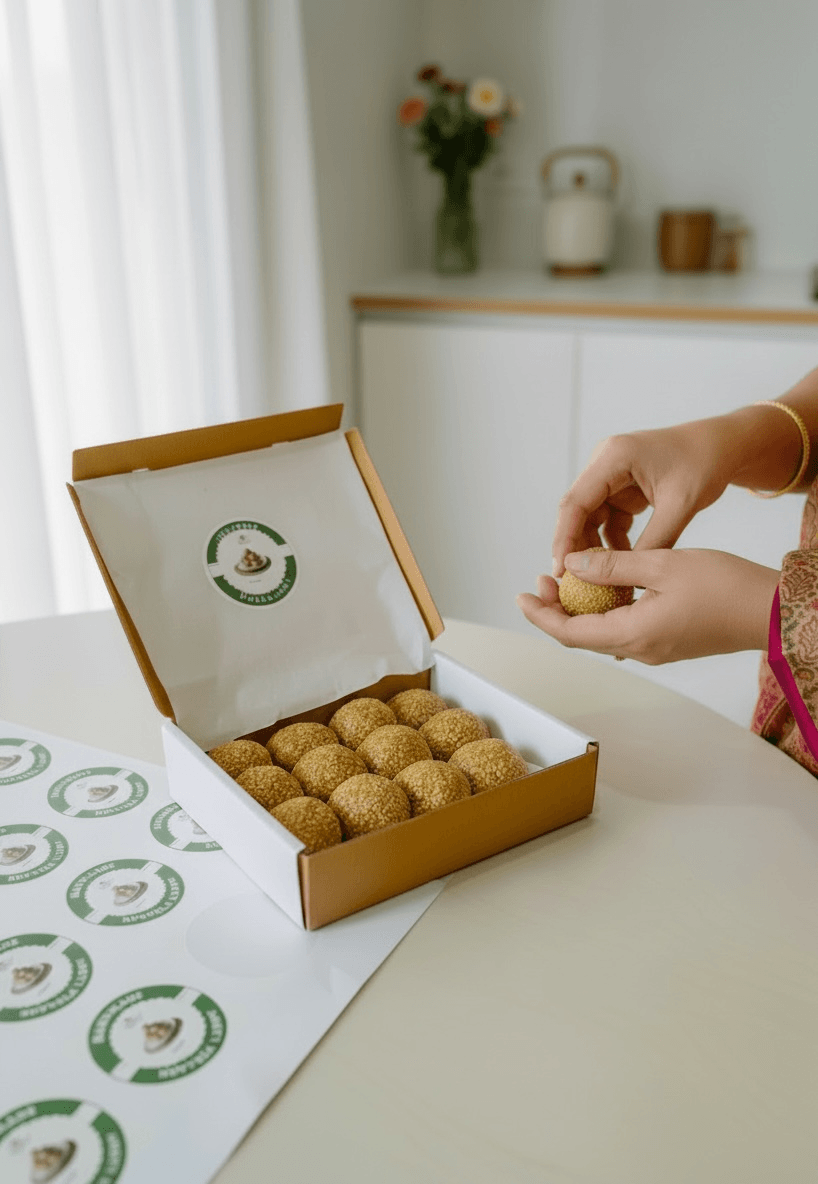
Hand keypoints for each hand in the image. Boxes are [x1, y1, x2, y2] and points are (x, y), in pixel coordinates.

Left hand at [517, 548, 779, 663]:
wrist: (770, 611)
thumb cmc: (723, 586)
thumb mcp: (662, 564)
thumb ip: (613, 566)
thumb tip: (572, 565)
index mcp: (632, 634)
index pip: (569, 632)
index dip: (540, 615)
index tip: (522, 594)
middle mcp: (639, 649)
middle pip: (581, 635)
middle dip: (556, 609)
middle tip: (542, 580)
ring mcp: (654, 648)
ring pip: (602, 631)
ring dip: (581, 608)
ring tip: (569, 577)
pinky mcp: (668, 641)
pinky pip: (624, 628)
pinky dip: (606, 609)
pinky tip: (606, 584)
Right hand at [551, 418, 739, 577]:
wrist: (722, 446)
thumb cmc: (705, 464)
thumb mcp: (681, 505)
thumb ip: (655, 541)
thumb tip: (628, 576)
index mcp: (615, 457)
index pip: (576, 502)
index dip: (564, 538)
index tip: (561, 570)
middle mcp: (605, 462)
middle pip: (577, 511)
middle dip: (576, 547)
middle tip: (574, 583)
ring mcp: (609, 475)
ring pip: (589, 518)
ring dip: (594, 547)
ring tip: (602, 579)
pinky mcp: (619, 488)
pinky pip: (606, 520)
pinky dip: (611, 542)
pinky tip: (623, 564)